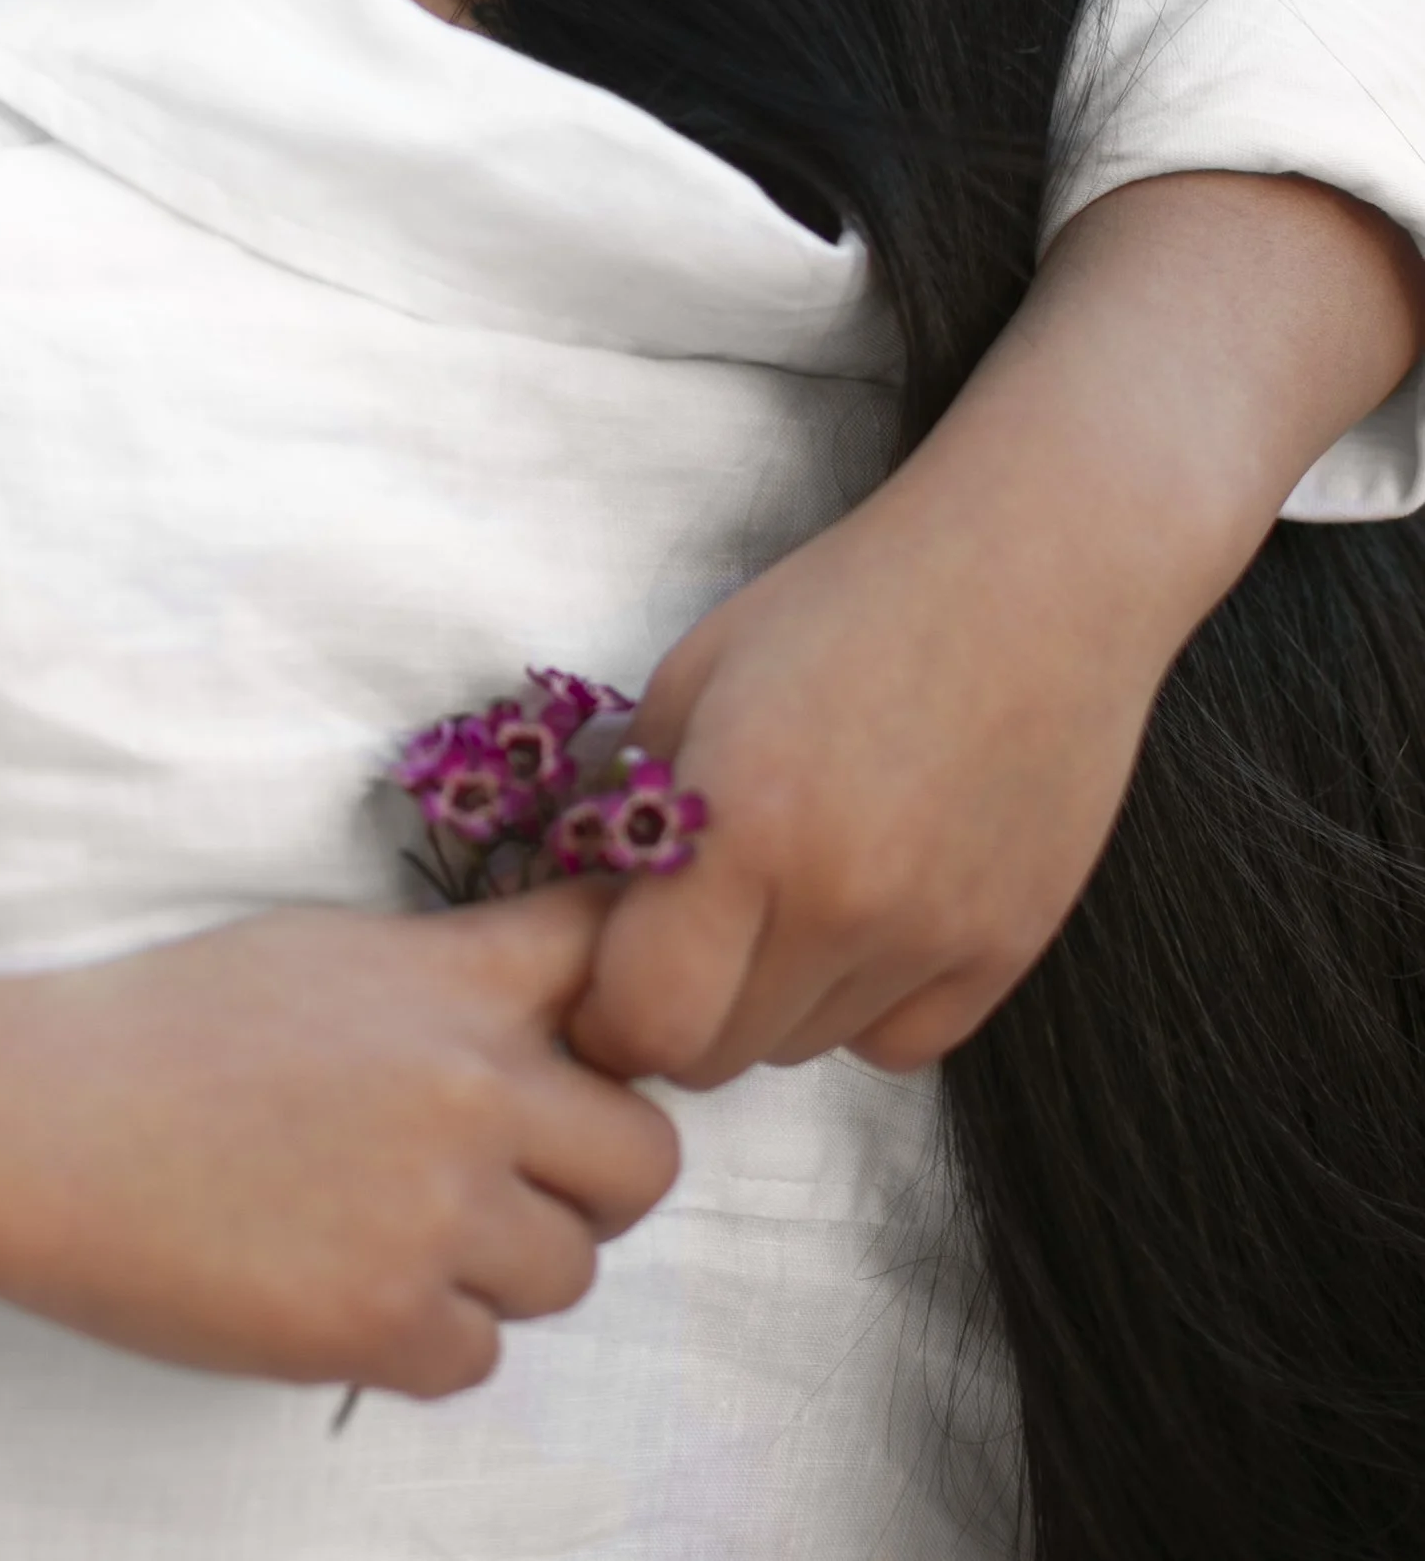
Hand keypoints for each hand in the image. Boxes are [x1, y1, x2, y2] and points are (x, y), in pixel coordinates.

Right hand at [0, 890, 677, 1396]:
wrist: (40, 1125)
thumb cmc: (165, 1026)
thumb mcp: (325, 952)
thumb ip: (450, 978)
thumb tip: (552, 1011)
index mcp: (452, 981)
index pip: (619, 958)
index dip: (629, 998)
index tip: (601, 1033)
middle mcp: (470, 1090)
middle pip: (647, 1156)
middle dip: (596, 1174)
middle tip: (521, 1177)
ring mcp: (434, 1214)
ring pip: (571, 1270)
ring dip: (507, 1265)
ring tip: (404, 1233)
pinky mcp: (384, 1323)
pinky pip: (481, 1356)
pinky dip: (430, 1337)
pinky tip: (349, 1285)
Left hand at [567, 173, 1424, 1090]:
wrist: (1034, 572)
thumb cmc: (848, 603)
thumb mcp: (698, 673)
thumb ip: (635, 802)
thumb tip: (593, 901)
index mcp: (747, 827)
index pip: (641, 1021)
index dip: (605, 1010)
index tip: (607, 964)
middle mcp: (841, 904)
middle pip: (716, 1055)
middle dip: (678, 1007)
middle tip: (686, 928)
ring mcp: (933, 938)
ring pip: (802, 1048)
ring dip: (770, 998)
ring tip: (787, 889)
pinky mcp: (1007, 951)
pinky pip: (897, 1041)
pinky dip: (863, 1002)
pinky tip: (864, 911)